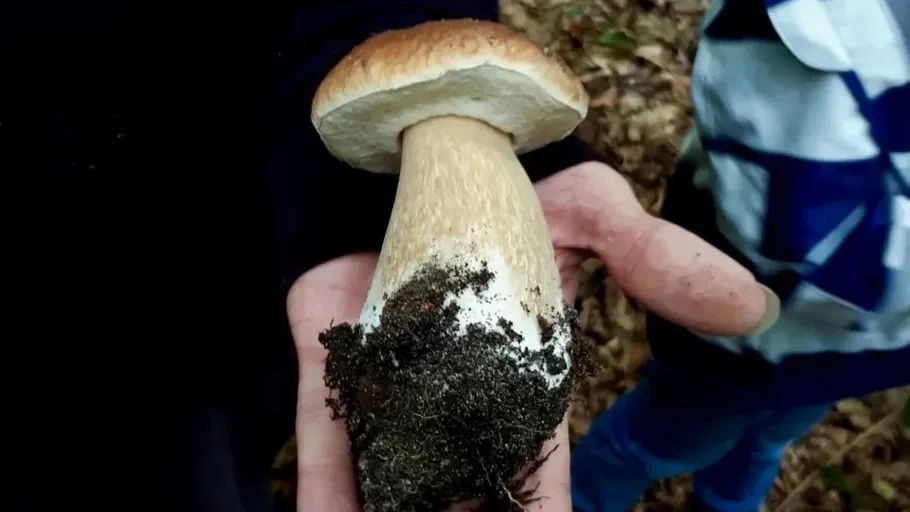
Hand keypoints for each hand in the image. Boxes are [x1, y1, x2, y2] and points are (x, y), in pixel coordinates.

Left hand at [288, 162, 776, 510]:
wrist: (419, 133)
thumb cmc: (510, 173)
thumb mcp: (593, 209)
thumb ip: (658, 260)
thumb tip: (752, 305)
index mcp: (517, 374)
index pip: (532, 465)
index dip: (539, 507)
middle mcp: (454, 388)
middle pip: (461, 479)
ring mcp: (390, 378)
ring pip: (395, 473)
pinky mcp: (336, 359)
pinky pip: (326, 433)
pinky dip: (328, 484)